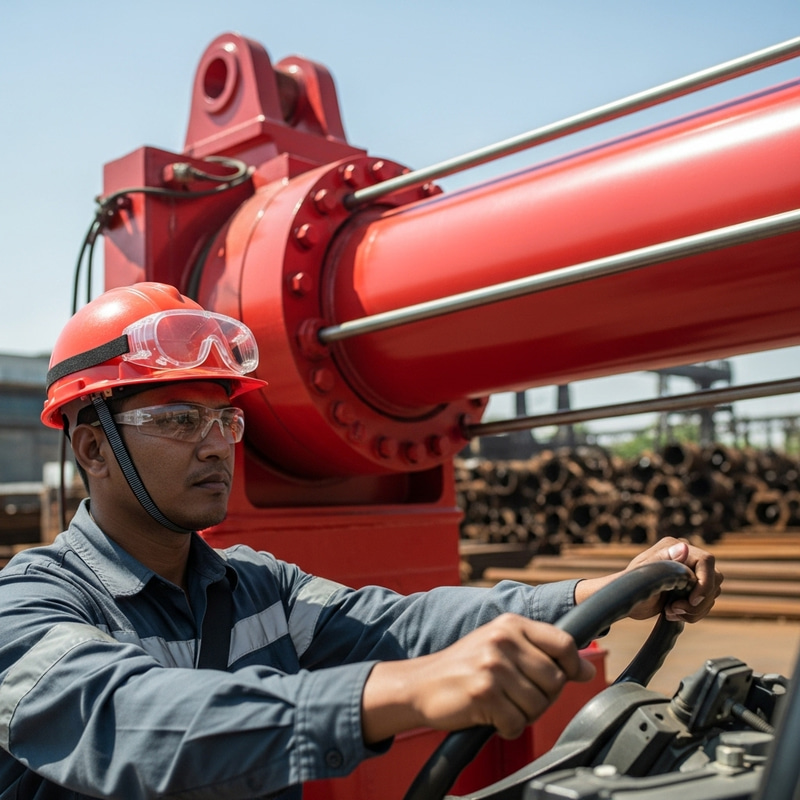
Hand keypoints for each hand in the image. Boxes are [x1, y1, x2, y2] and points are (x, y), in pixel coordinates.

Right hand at [361, 613, 595, 742]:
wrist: (420, 684)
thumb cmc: (465, 667)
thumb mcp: (500, 645)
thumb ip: (541, 651)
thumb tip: (587, 669)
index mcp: (510, 624)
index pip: (563, 642)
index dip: (574, 665)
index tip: (571, 676)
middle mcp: (503, 639)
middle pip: (555, 680)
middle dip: (543, 696)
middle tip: (519, 697)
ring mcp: (493, 665)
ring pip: (539, 704)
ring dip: (524, 714)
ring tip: (503, 704)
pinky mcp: (484, 693)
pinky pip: (517, 723)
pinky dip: (508, 728)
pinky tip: (492, 717)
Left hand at [623, 537, 722, 622]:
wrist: (625, 600)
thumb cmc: (629, 584)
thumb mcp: (644, 573)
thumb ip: (664, 559)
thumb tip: (684, 547)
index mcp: (674, 547)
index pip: (706, 561)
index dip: (705, 582)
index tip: (692, 600)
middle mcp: (686, 556)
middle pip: (714, 579)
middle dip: (699, 601)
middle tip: (675, 609)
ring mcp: (691, 572)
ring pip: (712, 593)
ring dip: (695, 609)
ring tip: (670, 612)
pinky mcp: (693, 588)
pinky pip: (706, 603)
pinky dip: (693, 613)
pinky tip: (674, 614)